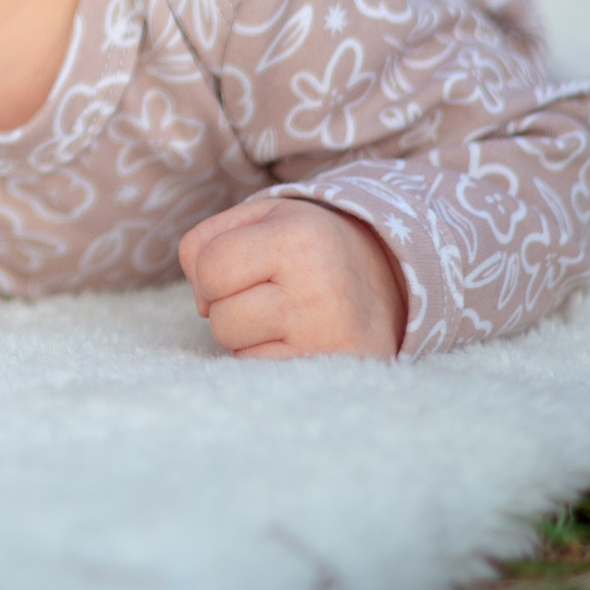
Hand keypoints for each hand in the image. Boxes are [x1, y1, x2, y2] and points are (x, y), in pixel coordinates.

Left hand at [177, 196, 403, 360]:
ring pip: (235, 349)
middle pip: (219, 317)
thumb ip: (207, 242)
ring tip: (281, 313)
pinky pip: (259, 371)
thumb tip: (200, 305)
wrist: (389, 279)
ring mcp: (327, 334)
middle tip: (264, 292)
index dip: (209, 272)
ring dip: (244, 334)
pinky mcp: (333, 368)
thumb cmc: (306, 246)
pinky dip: (264, 356)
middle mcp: (317, 286)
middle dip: (227, 306)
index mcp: (296, 236)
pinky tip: (295, 337)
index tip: (237, 268)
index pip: (210, 267)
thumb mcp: (260, 219)